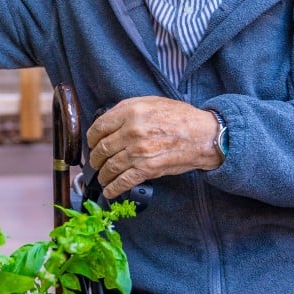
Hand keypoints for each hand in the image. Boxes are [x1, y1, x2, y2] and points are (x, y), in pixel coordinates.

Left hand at [86, 96, 223, 198]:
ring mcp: (138, 152)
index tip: (91, 143)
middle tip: (95, 162)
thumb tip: (107, 122)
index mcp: (130, 112)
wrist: (203, 135)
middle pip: (102, 148)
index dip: (91, 138)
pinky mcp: (148, 169)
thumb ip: (126, 109)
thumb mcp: (150, 102)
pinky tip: (109, 191)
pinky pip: (124, 181)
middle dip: (95, 158)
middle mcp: (131, 132)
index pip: (99, 127)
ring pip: (110, 166)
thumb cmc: (179, 117)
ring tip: (101, 177)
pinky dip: (113, 188)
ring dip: (102, 175)